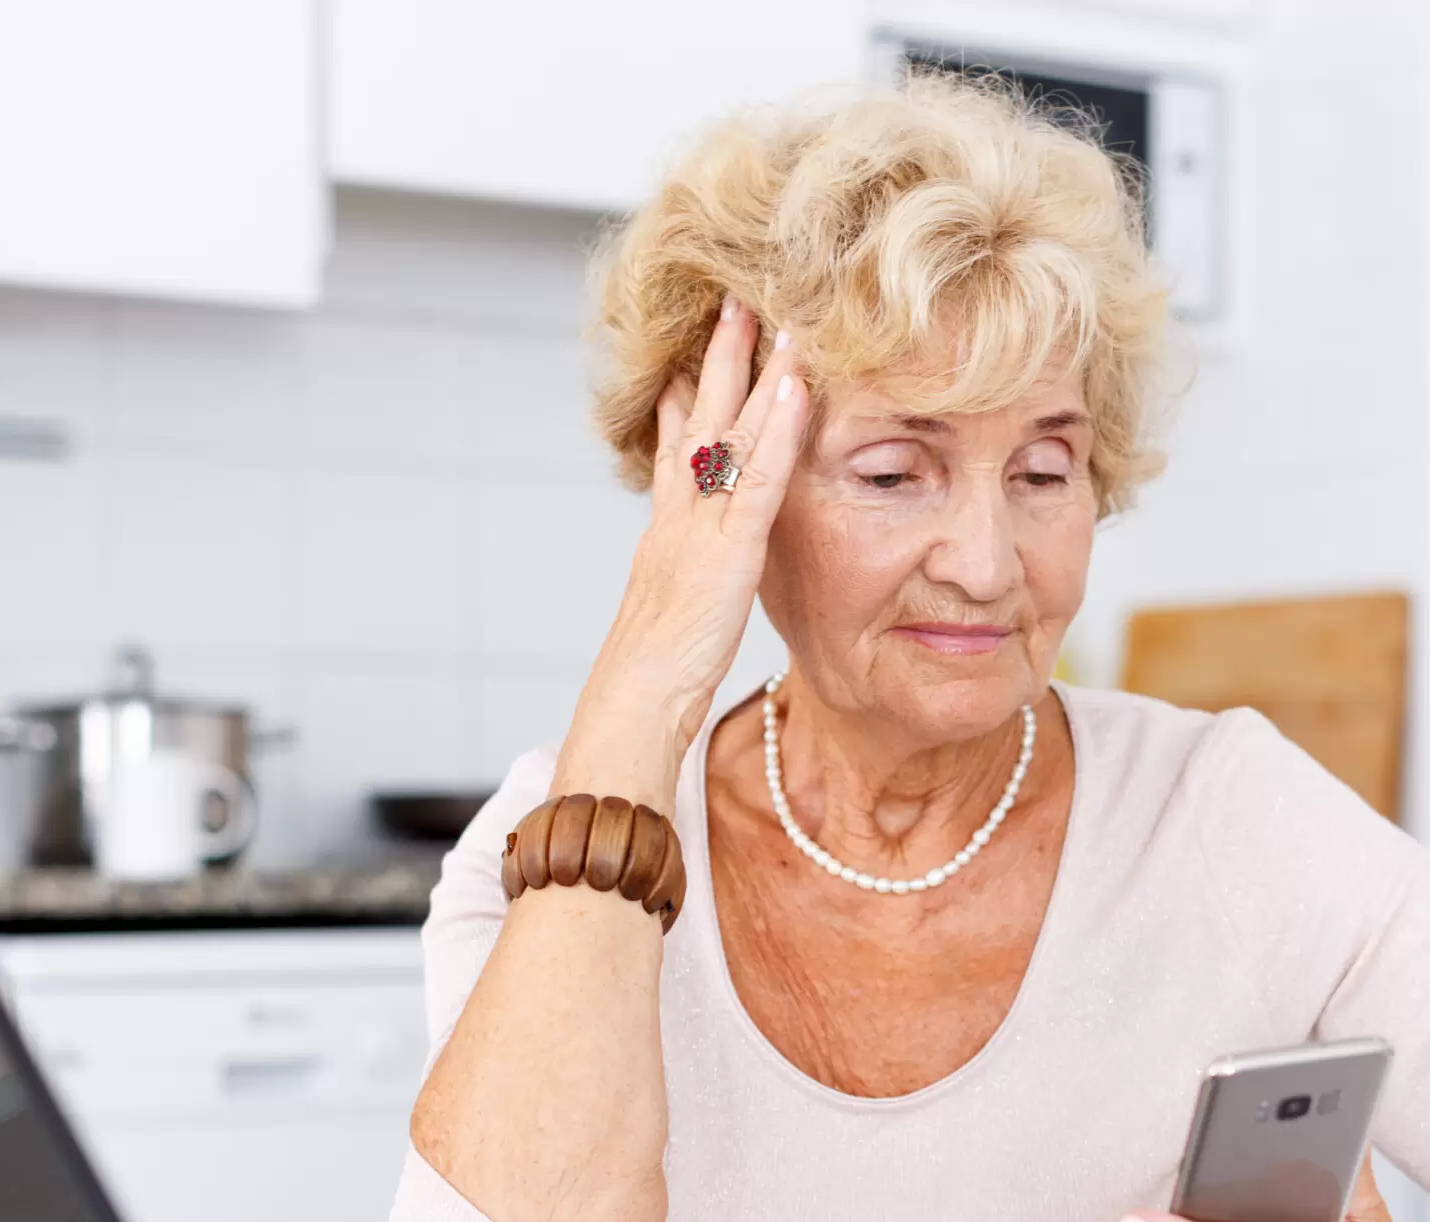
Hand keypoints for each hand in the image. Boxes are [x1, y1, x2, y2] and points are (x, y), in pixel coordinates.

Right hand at [558, 296, 807, 802]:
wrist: (630, 711)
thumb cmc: (647, 689)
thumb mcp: (672, 626)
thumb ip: (688, 597)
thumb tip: (695, 595)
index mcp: (666, 538)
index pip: (676, 453)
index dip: (687, 402)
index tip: (694, 359)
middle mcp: (678, 520)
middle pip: (701, 422)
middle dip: (720, 361)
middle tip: (736, 302)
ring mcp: (700, 530)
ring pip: (732, 435)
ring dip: (758, 372)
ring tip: (779, 317)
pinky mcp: (728, 553)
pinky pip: (759, 479)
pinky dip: (780, 430)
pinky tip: (799, 387)